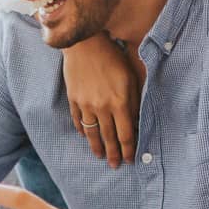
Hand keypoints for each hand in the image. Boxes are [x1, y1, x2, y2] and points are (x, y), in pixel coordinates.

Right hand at [60, 36, 138, 167]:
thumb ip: (134, 102)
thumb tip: (134, 123)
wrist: (85, 43)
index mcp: (120, 103)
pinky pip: (78, 120)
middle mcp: (102, 107)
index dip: (128, 150)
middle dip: (113, 154)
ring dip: (96, 147)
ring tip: (100, 155)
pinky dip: (82, 130)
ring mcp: (85, 105)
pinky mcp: (73, 99)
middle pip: (108, 138)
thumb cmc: (113, 57)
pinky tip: (86, 136)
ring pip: (91, 133)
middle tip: (114, 165)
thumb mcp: (130, 78)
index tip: (129, 160)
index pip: (125, 135)